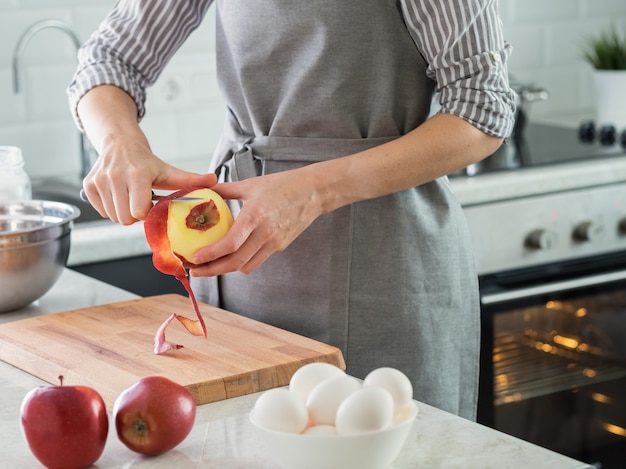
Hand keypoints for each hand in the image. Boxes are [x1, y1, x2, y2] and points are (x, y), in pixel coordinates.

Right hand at [82, 139, 216, 224]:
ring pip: (113, 217)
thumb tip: (214, 181)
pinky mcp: (88, 185)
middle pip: (125, 219)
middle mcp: (114, 177)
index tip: (151, 202)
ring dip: (123, 211)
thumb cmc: (146, 161)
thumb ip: (190, 180)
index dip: (147, 212)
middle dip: (135, 214)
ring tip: (130, 195)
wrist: (119, 142)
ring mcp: (99, 181)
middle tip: (141, 200)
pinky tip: (119, 194)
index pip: (139, 212)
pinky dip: (111, 207)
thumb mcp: (168, 170)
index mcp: (137, 174)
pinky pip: (101, 211)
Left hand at [189, 168, 323, 275]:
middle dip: (212, 270)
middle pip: (235, 262)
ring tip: (209, 266)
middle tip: (196, 271)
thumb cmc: (282, 185)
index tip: (195, 259)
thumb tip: (203, 191)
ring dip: (226, 269)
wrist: (313, 192)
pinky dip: (241, 262)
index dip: (211, 255)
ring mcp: (274, 243)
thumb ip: (225, 190)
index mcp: (255, 215)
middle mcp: (265, 233)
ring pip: (246, 266)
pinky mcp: (279, 247)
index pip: (230, 243)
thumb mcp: (251, 184)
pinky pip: (256, 260)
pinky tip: (231, 257)